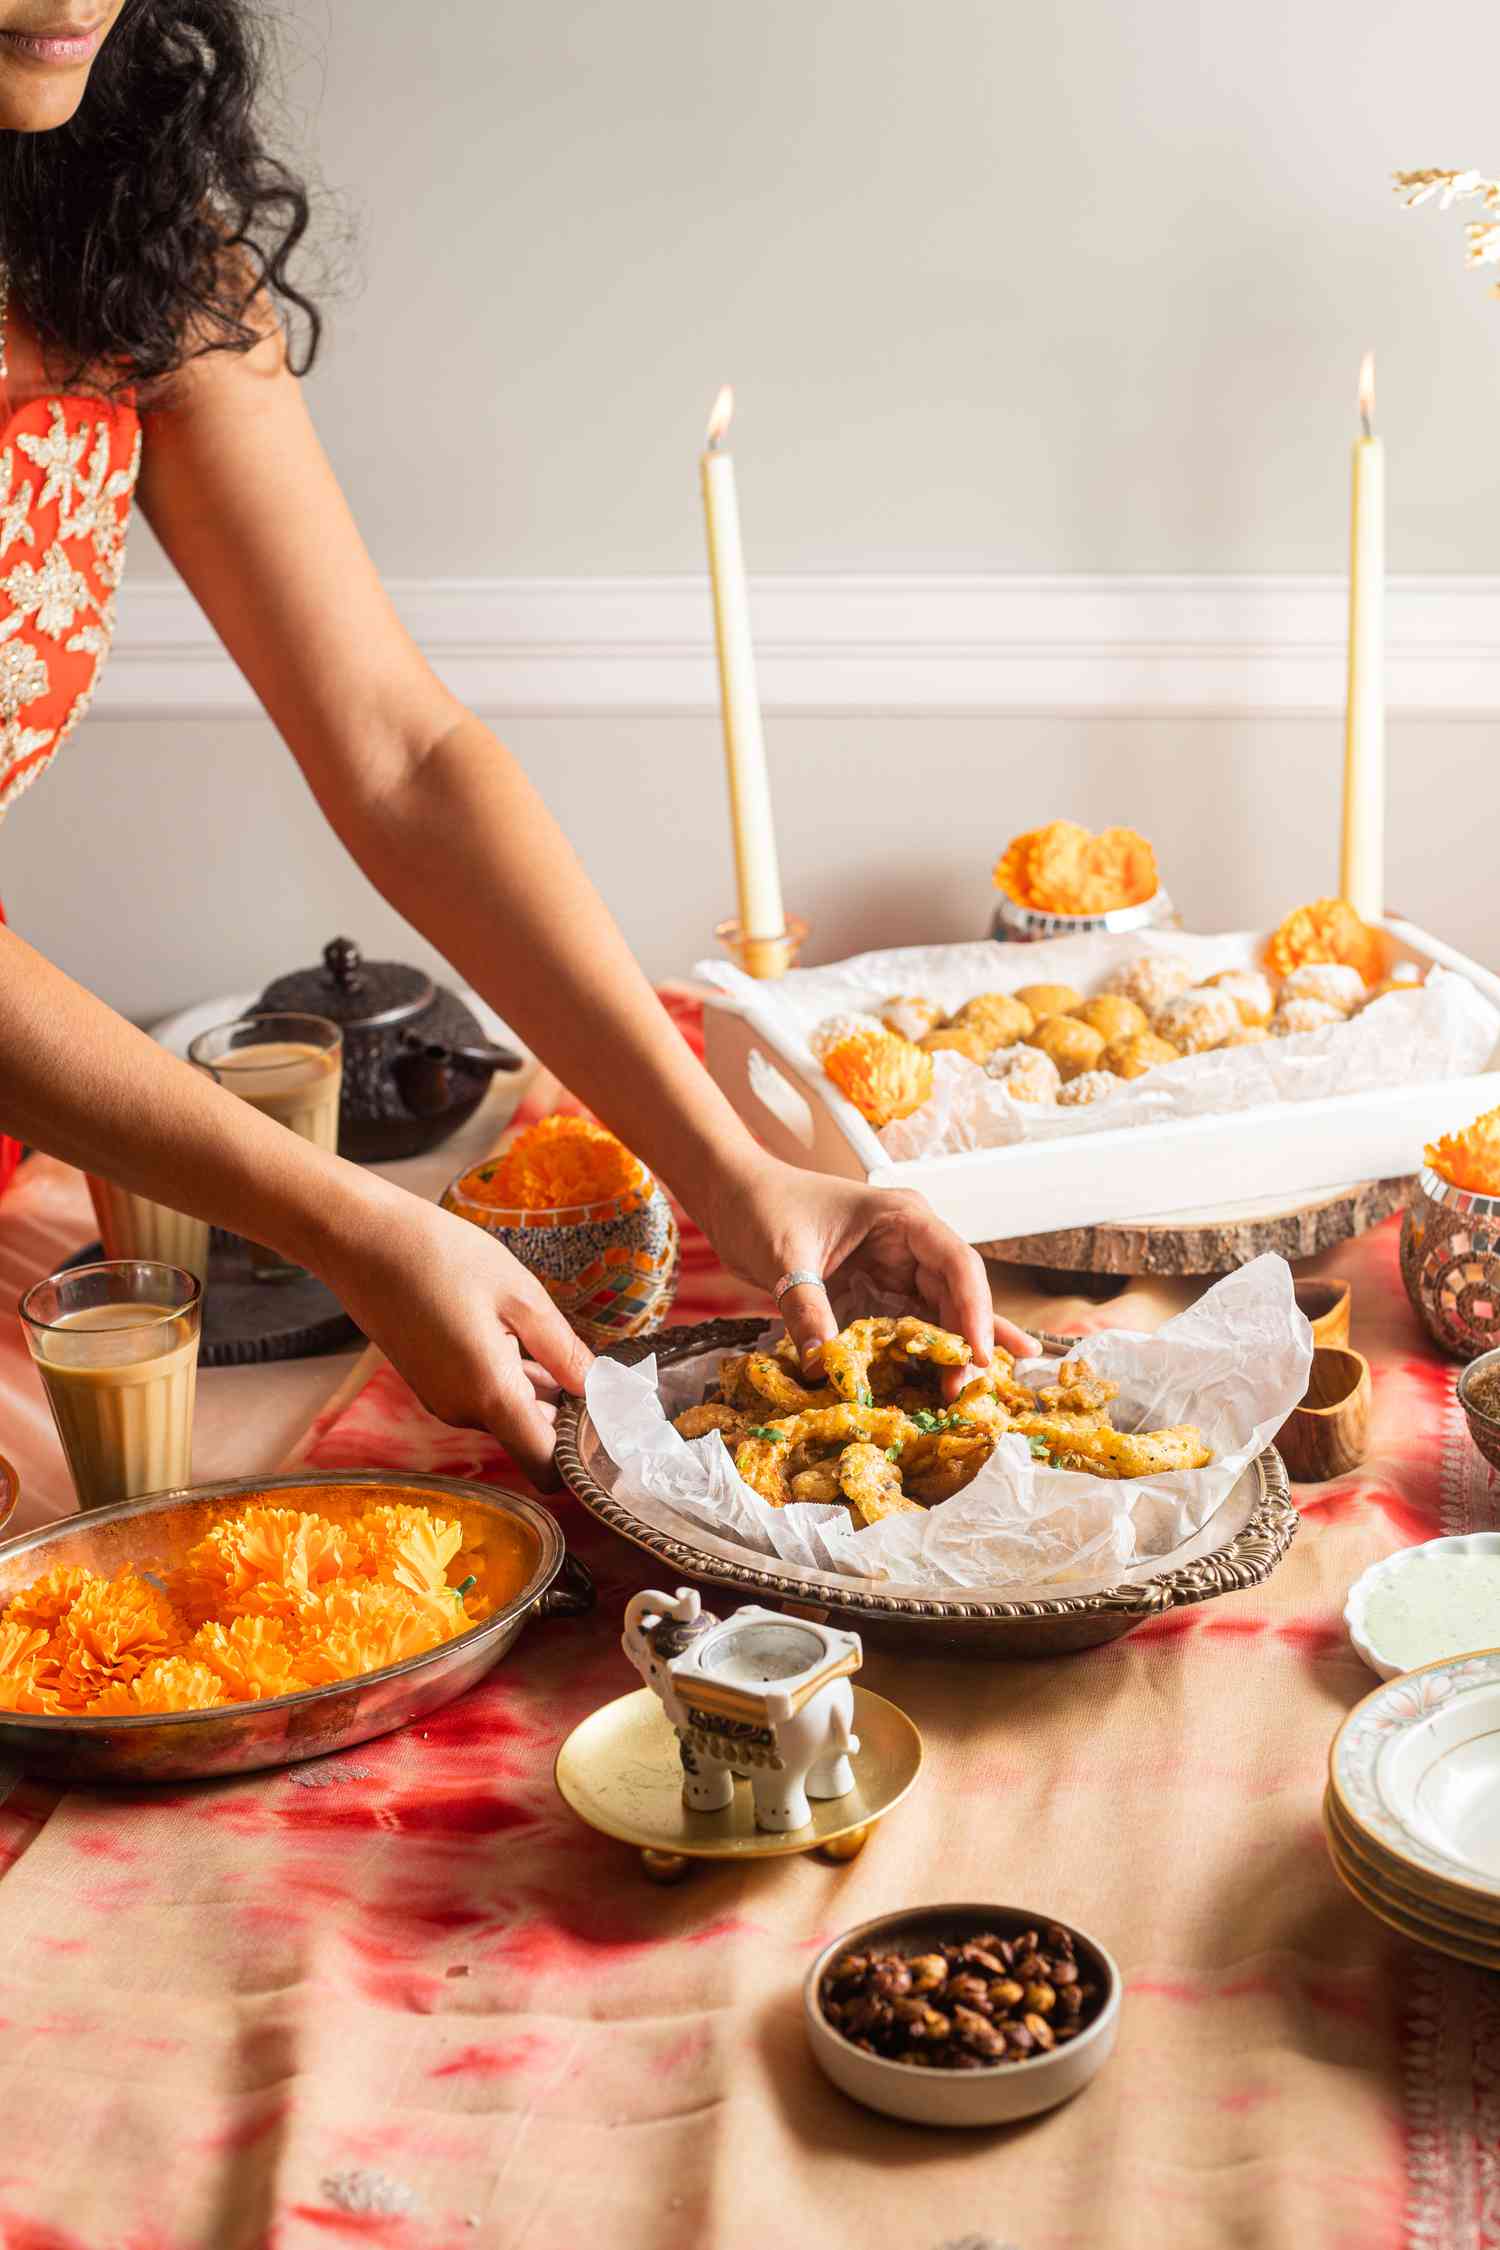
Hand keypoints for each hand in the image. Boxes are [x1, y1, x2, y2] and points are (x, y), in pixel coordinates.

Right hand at [316, 1186, 592, 1485]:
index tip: (608, 1426)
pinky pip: (481, 1396)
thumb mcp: (520, 1295)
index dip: (579, 1457)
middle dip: (564, 1411)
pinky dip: (507, 1378)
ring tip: (552, 1338)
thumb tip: (598, 1389)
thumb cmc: (442, 1257)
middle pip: (530, 1437)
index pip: (544, 1465)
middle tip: (593, 1366)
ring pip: (507, 1414)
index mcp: (490, 1394)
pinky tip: (514, 1333)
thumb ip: (563, 1349)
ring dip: (536, 1389)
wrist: (362, 1241)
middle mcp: (463, 1411)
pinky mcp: (430, 1385)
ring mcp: (442, 1400)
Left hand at [700, 1155, 1036, 1380]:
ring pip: (937, 1316)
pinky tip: (943, 1384)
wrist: (731, 1198)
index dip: (974, 1311)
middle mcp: (909, 1245)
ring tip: (972, 1398)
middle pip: (955, 1296)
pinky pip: (903, 1329)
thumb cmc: (761, 1207)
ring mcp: (893, 1271)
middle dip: (963, 1343)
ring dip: (950, 1354)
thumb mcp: (785, 1256)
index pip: (957, 1264)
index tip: (975, 1355)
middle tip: (964, 1393)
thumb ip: (806, 1308)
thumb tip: (822, 1367)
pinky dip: (918, 1356)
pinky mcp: (871, 1295)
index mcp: (902, 1218)